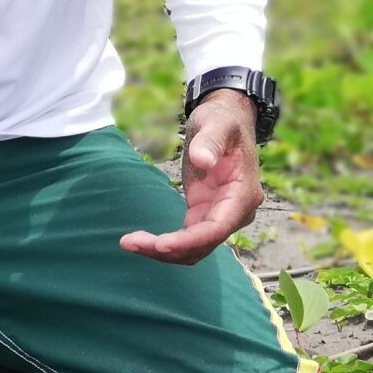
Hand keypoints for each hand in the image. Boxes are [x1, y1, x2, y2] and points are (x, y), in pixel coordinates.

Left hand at [120, 91, 263, 264]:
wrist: (226, 120)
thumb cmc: (222, 121)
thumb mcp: (217, 124)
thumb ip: (210, 142)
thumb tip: (202, 161)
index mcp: (242, 194)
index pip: (218, 227)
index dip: (190, 240)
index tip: (161, 244)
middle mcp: (236, 212)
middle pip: (203, 244)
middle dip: (169, 250)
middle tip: (130, 242)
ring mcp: (221, 215)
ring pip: (195, 248)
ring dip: (164, 252)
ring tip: (129, 243)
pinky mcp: (205, 213)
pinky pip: (187, 239)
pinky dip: (166, 244)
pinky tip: (141, 240)